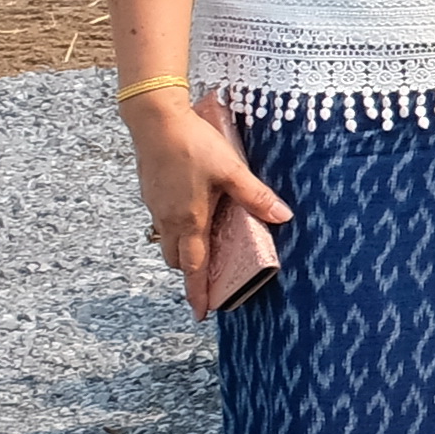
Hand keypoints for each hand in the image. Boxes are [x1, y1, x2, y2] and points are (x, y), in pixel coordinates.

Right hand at [125, 90, 291, 312]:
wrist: (154, 120)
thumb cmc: (193, 144)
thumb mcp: (231, 170)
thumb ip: (256, 196)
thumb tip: (284, 217)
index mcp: (189, 221)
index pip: (193, 267)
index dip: (198, 292)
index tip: (202, 313)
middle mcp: (168, 219)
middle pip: (176, 258)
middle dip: (190, 271)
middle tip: (208, 277)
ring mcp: (155, 206)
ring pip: (166, 239)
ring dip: (181, 248)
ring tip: (202, 243)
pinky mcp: (150, 192)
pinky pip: (161, 221)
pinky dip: (175, 227)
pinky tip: (191, 210)